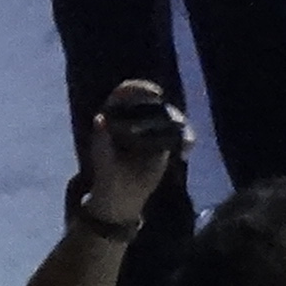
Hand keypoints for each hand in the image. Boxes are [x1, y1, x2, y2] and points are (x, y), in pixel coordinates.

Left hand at [79, 80, 183, 233]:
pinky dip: (186, 139)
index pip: (126, 93)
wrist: (122, 198)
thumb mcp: (102, 159)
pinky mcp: (167, 141)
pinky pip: (181, 134)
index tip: (155, 94)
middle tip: (174, 122)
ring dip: (179, 125)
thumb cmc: (107, 176)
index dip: (140, 88)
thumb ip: (101, 140)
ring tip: (183, 141)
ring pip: (171, 116)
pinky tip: (186, 149)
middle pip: (154, 102)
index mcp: (116, 117)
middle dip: (165, 111)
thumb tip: (99, 117)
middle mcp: (136, 117)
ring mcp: (153, 128)